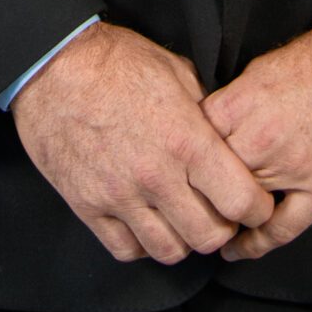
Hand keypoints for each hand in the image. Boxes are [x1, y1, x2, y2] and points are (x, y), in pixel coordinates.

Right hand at [9, 19, 276, 265]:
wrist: (54, 64)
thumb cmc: (117, 61)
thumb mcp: (176, 72)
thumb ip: (205, 113)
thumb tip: (226, 137)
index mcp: (186, 139)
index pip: (240, 200)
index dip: (257, 209)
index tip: (256, 205)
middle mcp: (156, 175)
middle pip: (209, 237)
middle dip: (223, 228)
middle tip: (219, 213)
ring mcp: (119, 196)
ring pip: (169, 251)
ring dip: (183, 239)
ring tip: (182, 219)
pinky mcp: (87, 206)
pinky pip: (126, 249)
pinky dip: (142, 243)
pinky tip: (146, 221)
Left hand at [199, 20, 311, 261]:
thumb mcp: (262, 69)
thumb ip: (235, 104)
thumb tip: (211, 129)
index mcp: (243, 103)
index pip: (194, 141)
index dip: (185, 157)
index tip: (179, 168)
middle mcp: (262, 138)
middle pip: (213, 178)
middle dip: (201, 189)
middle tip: (188, 201)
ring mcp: (294, 167)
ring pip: (242, 204)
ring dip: (226, 214)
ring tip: (210, 225)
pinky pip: (281, 229)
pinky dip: (257, 243)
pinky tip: (239, 249)